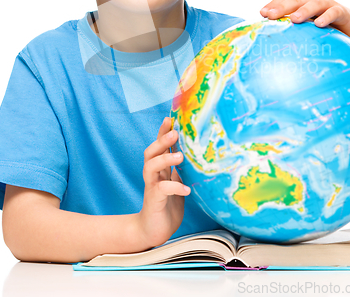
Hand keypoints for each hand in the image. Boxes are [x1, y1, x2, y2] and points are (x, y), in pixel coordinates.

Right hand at [138, 117, 189, 247]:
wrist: (153, 231)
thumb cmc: (167, 205)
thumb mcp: (177, 182)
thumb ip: (181, 169)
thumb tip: (198, 154)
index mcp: (159, 168)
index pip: (158, 145)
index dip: (163, 131)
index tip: (170, 118)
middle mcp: (153, 175)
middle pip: (150, 152)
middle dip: (161, 140)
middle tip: (175, 132)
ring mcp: (151, 186)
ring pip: (151, 166)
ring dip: (165, 159)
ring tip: (180, 157)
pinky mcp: (154, 200)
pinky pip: (161, 189)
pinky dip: (174, 187)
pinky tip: (186, 189)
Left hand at [260, 0, 349, 45]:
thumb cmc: (322, 31)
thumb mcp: (304, 30)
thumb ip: (289, 31)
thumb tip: (267, 42)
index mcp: (301, 1)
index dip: (273, 4)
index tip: (262, 14)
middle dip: (283, 6)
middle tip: (271, 15)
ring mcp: (328, 4)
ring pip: (315, 3)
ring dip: (304, 10)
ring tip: (294, 19)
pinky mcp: (343, 12)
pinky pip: (334, 12)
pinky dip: (327, 16)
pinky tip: (319, 24)